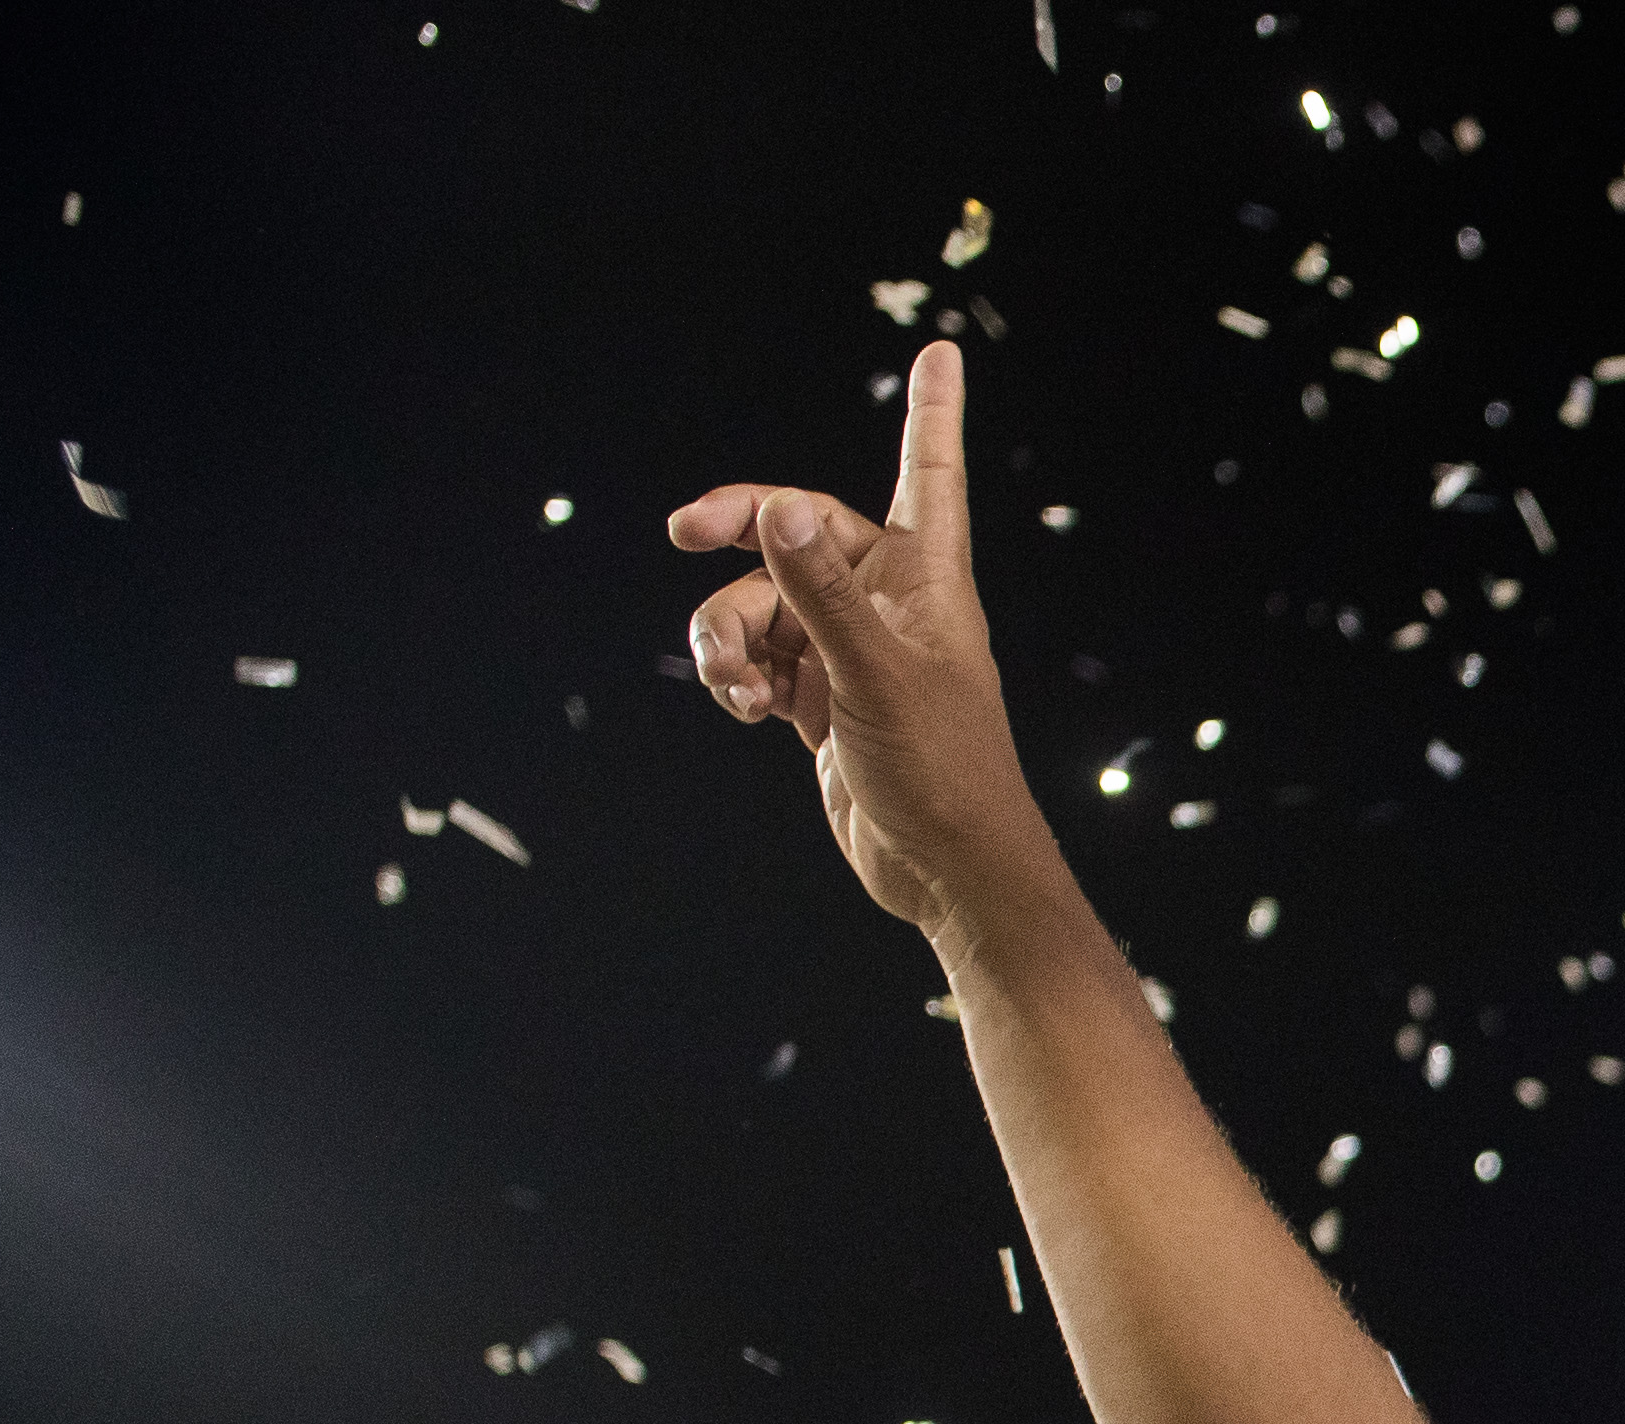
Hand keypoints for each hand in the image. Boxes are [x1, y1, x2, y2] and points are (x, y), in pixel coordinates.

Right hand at [669, 344, 1056, 946]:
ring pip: (759, 600)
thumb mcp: (872, 676)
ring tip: (739, 686)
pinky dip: (737, 674)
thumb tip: (781, 509)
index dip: (932, 414)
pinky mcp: (821, 698)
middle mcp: (890, 604)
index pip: (928, 474)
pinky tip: (747, 709)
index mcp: (926, 581)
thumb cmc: (939, 772)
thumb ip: (819, 594)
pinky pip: (756, 655)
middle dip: (739, 532)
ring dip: (728, 632)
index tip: (942, 352)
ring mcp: (851, 650)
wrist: (943, 870)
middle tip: (681, 529)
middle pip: (798, 529)